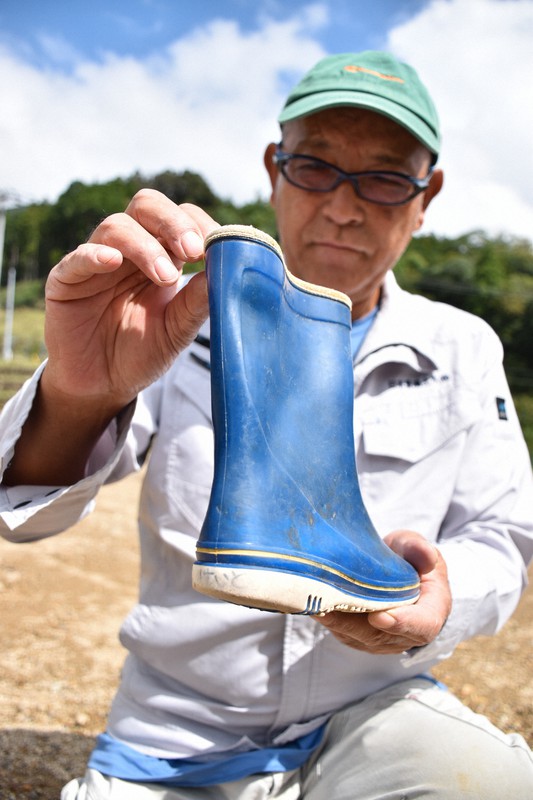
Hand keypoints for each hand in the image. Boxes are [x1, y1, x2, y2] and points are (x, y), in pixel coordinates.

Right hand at [43, 190, 218, 412]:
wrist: (103, 386)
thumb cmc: (142, 353)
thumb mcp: (178, 329)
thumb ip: (198, 301)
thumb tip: (227, 271)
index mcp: (162, 254)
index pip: (181, 217)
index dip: (198, 225)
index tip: (216, 246)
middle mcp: (129, 250)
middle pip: (147, 206)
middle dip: (173, 223)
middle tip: (192, 250)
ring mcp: (97, 262)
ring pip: (116, 226)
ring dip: (145, 246)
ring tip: (165, 277)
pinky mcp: (67, 281)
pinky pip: (77, 258)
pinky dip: (95, 254)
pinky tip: (112, 261)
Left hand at [316, 530, 451, 653]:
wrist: (396, 574)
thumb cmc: (408, 560)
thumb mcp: (415, 547)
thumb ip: (419, 550)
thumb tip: (427, 557)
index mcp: (430, 613)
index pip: (421, 625)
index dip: (402, 623)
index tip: (380, 616)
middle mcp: (405, 635)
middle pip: (379, 635)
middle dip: (353, 624)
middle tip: (329, 608)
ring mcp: (380, 641)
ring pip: (356, 636)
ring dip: (334, 622)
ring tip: (313, 602)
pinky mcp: (357, 638)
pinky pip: (342, 633)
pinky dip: (327, 620)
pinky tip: (310, 602)